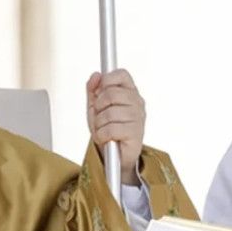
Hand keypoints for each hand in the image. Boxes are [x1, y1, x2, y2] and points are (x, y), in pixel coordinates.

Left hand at [86, 68, 144, 184]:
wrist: (116, 156)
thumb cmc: (107, 129)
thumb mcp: (95, 107)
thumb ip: (93, 89)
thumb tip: (96, 75)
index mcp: (130, 92)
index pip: (121, 74)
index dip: (107, 79)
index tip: (100, 90)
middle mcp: (137, 102)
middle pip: (111, 93)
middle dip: (98, 107)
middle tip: (99, 116)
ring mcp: (138, 117)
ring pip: (109, 113)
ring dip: (99, 124)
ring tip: (102, 130)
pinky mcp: (136, 133)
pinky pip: (110, 129)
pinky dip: (102, 135)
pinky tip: (105, 138)